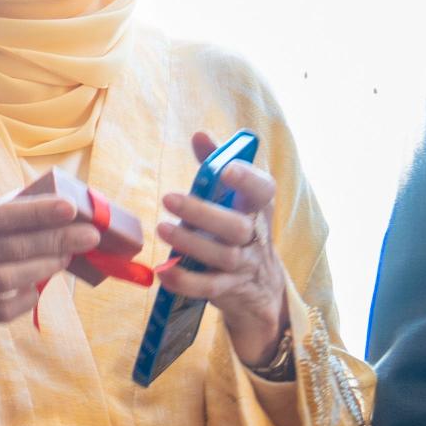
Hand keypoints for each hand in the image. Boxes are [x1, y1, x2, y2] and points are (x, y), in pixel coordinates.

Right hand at [0, 174, 82, 425]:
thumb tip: (53, 199)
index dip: (36, 212)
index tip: (71, 208)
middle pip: (7, 246)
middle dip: (54, 240)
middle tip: (88, 235)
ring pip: (3, 279)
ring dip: (41, 270)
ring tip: (66, 260)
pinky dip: (23, 300)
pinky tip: (38, 291)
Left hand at [154, 129, 290, 369]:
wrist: (260, 286)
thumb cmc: (238, 228)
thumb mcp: (233, 198)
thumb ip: (216, 165)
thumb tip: (200, 135)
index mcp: (257, 207)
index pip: (262, 190)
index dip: (247, 179)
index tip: (226, 169)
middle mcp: (255, 235)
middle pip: (235, 226)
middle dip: (202, 212)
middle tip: (168, 198)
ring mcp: (243, 265)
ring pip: (222, 256)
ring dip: (190, 243)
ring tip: (162, 229)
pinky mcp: (229, 289)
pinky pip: (208, 287)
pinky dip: (185, 281)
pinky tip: (163, 271)